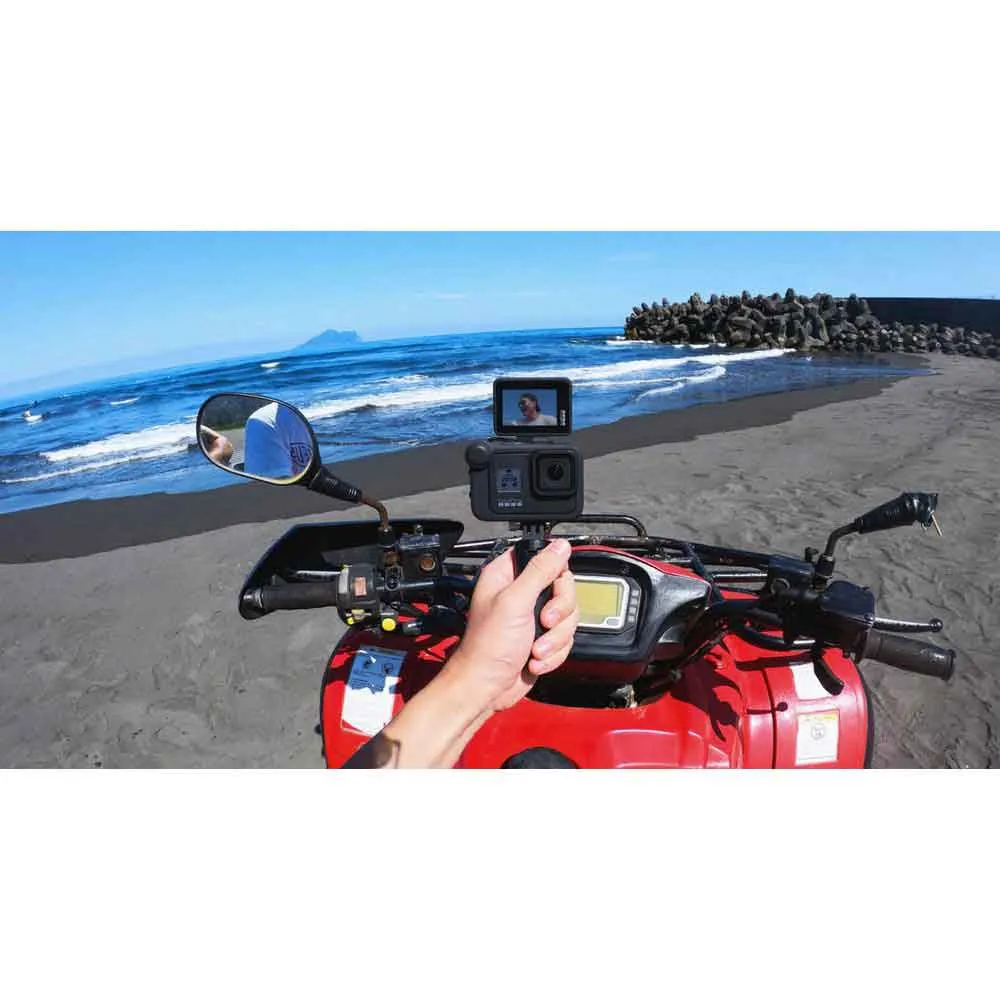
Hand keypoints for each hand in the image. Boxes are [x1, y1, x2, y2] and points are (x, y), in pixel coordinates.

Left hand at [445, 538, 578, 711]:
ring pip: (568, 617)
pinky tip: (534, 659)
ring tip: (534, 649)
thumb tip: (559, 546)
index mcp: (508, 576)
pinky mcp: (542, 639)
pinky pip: (565, 639)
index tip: (550, 591)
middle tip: (543, 622)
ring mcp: (533, 617)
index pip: (546, 558)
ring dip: (555, 639)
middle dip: (559, 612)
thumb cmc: (487, 647)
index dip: (555, 574)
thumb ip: (539, 571)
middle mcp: (521, 594)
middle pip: (564, 589)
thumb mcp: (514, 602)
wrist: (486, 688)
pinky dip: (554, 653)